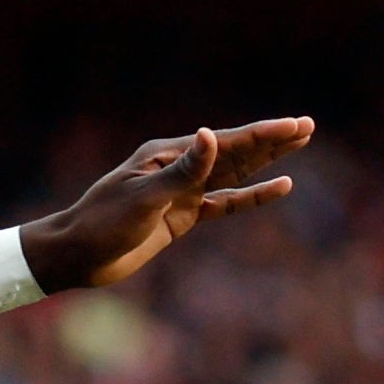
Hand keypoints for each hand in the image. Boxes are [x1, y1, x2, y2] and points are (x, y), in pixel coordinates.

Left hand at [25, 119, 310, 290]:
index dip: (261, 134)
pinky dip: (251, 197)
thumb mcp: (143, 197)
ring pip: (234, 174)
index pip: (223, 142)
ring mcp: (181, 192)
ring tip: (299, 144)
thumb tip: (209, 135)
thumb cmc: (101, 223)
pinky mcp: (182, 217)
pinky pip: (225, 204)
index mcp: (166, 155)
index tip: (295, 126)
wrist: (75, 257)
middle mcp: (177, 168)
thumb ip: (182, 171)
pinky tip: (279, 187)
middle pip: (234, 151)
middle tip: (308, 126)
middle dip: (271, 140)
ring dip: (266, 161)